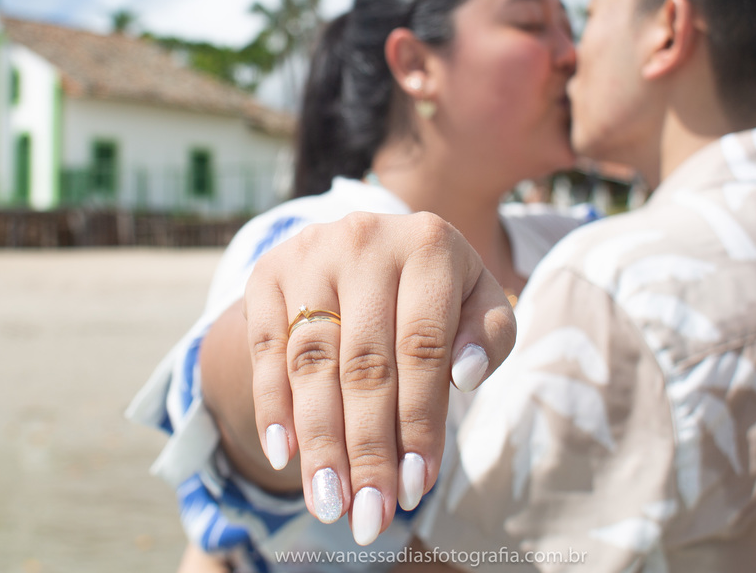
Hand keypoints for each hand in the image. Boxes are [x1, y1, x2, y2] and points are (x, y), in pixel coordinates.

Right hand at [243, 211, 514, 545]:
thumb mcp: (478, 301)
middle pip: (365, 363)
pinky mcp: (267, 274)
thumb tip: (465, 376)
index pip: (424, 348)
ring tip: (330, 504)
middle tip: (370, 515)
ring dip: (320, 442)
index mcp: (429, 244)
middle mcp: (365, 241)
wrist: (368, 248)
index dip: (420, 421)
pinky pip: (265, 350)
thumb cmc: (435, 293)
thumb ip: (489, 335)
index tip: (418, 486)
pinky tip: (285, 456)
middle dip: (368, 448)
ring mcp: (310, 255)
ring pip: (312, 363)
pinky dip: (273, 407)